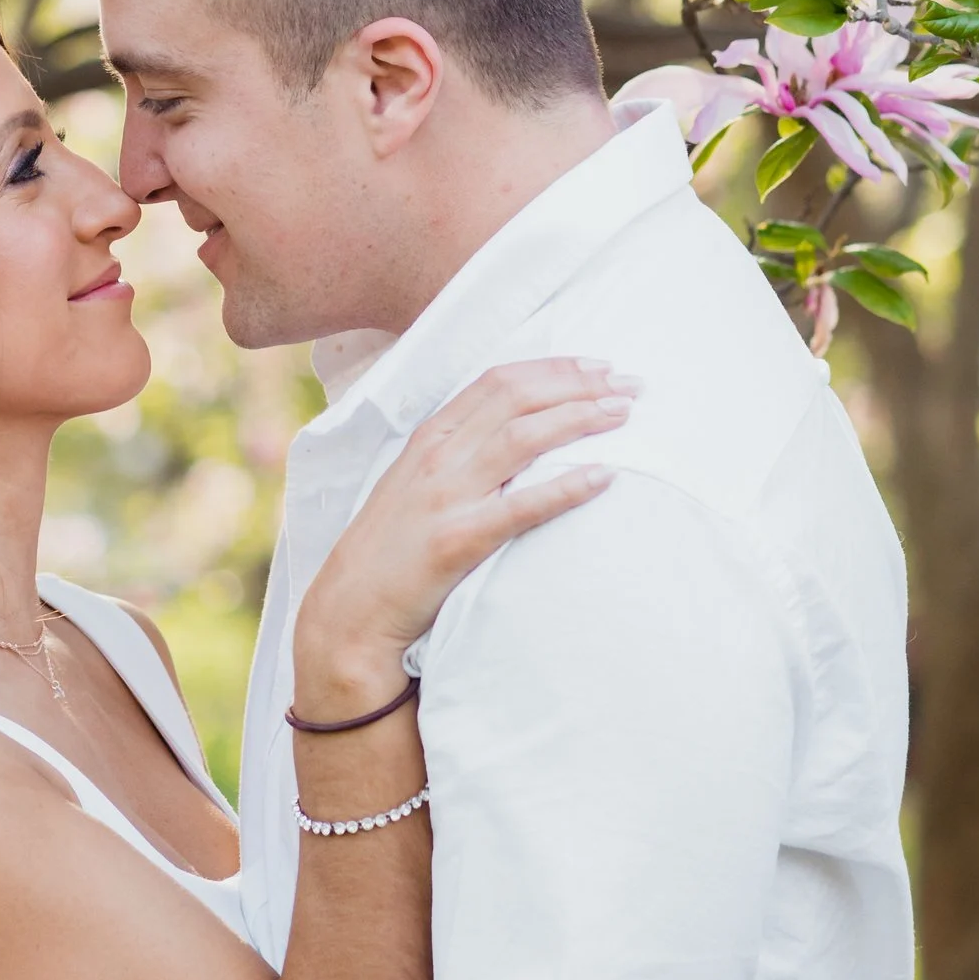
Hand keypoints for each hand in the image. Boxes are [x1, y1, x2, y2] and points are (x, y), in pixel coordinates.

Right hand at [294, 357, 634, 710]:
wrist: (349, 613)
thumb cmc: (390, 550)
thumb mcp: (417, 485)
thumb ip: (459, 453)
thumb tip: (517, 433)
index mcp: (429, 437)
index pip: (499, 381)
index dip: (554, 368)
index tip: (599, 366)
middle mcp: (437, 456)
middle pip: (517, 398)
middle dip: (578, 384)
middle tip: (629, 384)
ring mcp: (446, 496)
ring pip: (522, 438)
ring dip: (579, 418)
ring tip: (624, 414)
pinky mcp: (457, 541)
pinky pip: (520, 507)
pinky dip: (565, 488)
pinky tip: (603, 477)